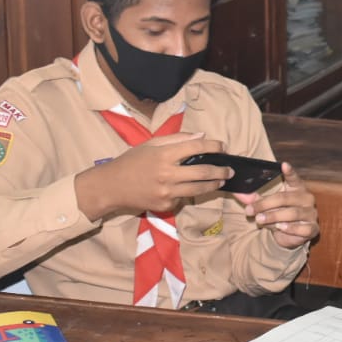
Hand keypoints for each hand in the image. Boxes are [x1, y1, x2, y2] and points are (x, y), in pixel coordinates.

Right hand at [75, 133, 230, 219]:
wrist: (111, 186)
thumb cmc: (131, 161)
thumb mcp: (151, 144)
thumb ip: (177, 139)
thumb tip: (201, 136)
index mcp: (163, 154)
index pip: (196, 147)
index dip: (213, 146)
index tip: (222, 146)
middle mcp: (167, 174)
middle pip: (203, 172)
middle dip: (221, 170)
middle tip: (230, 170)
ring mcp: (166, 192)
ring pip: (198, 189)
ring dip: (213, 184)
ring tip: (221, 180)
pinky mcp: (165, 206)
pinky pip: (183, 198)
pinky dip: (188, 193)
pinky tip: (190, 188)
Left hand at [241, 162, 318, 248]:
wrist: (292, 236)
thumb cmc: (280, 215)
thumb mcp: (267, 206)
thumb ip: (255, 200)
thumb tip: (239, 194)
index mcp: (297, 188)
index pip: (293, 178)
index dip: (289, 171)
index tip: (283, 165)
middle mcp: (307, 198)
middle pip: (285, 198)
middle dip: (265, 204)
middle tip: (251, 209)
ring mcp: (311, 213)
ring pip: (292, 213)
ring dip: (273, 217)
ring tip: (260, 220)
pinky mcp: (313, 228)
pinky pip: (302, 228)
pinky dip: (290, 228)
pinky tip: (280, 227)